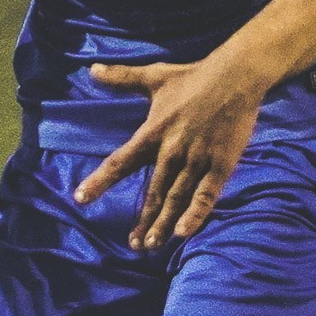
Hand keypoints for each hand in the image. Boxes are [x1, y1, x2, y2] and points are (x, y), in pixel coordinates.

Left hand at [74, 60, 265, 249]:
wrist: (235, 77)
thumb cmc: (191, 76)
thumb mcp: (153, 76)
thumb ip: (121, 78)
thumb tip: (91, 70)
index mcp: (152, 133)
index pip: (119, 162)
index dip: (100, 182)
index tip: (80, 199)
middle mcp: (171, 151)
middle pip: (152, 191)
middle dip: (143, 219)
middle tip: (133, 244)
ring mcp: (197, 159)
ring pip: (176, 198)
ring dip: (163, 223)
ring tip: (152, 245)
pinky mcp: (221, 165)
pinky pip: (206, 195)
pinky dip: (195, 214)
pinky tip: (183, 232)